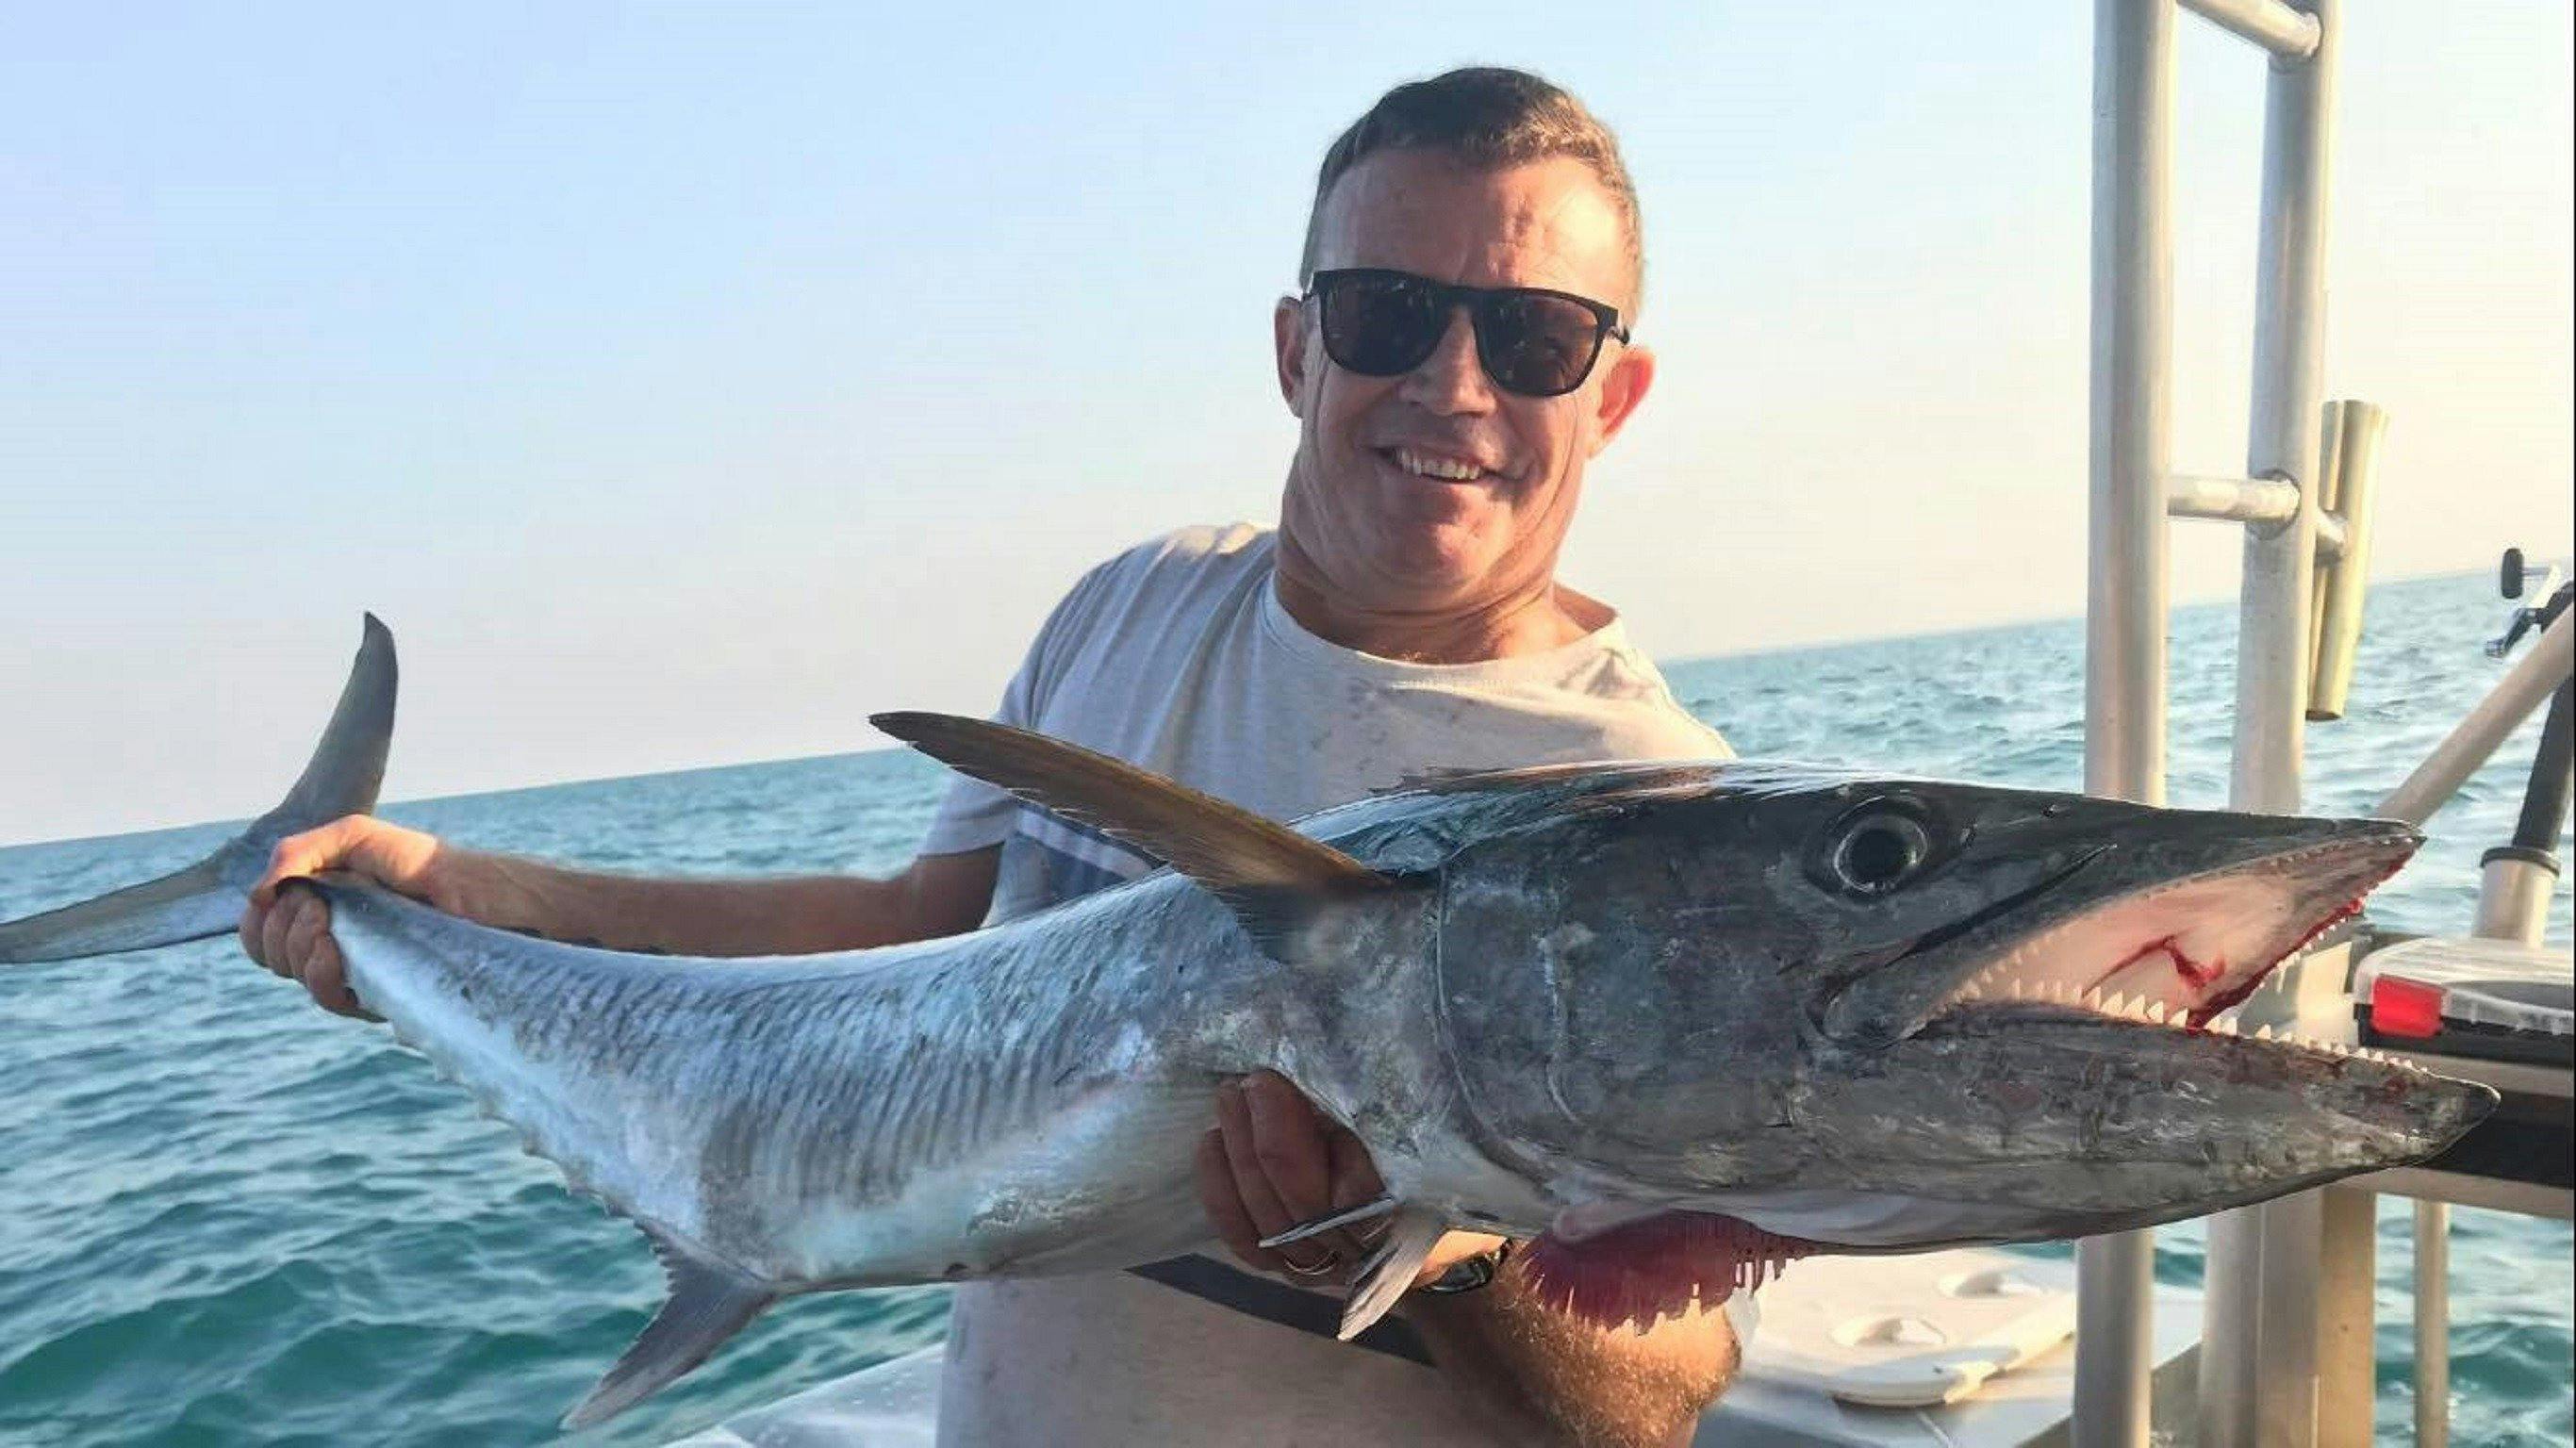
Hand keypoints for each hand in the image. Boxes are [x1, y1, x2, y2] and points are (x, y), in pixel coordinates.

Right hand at [238, 814, 443, 1018]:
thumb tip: (257, 893)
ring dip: (298, 945)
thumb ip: (297, 852)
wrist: (465, 888)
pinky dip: (318, 972)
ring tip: (328, 925)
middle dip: (280, 926)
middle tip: (317, 905)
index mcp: (315, 909)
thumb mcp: (351, 836)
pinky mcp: (374, 993)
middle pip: (269, 953)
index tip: (280, 896)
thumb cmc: (414, 860)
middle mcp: (327, 941)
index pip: (260, 931)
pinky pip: (328, 998)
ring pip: (293, 974)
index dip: (257, 920)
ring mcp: (350, 969)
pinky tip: (332, 951)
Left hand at [1195, 1071, 1502, 1288]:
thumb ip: (1397, 1110)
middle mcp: (1361, 1255)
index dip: (1322, 1139)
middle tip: (1256, 1079)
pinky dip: (1221, 1190)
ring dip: (1241, 1153)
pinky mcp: (1284, 1265)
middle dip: (1271, 1135)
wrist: (1435, 1224)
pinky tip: (1212, 1142)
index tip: (1293, 1081)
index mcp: (1410, 1222)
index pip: (1360, 1191)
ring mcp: (1319, 1267)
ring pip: (1266, 1221)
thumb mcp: (1434, 1134)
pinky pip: (1242, 1237)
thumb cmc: (1438, 1162)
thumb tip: (1343, 1060)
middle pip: (1303, 1205)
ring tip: (1231, 1095)